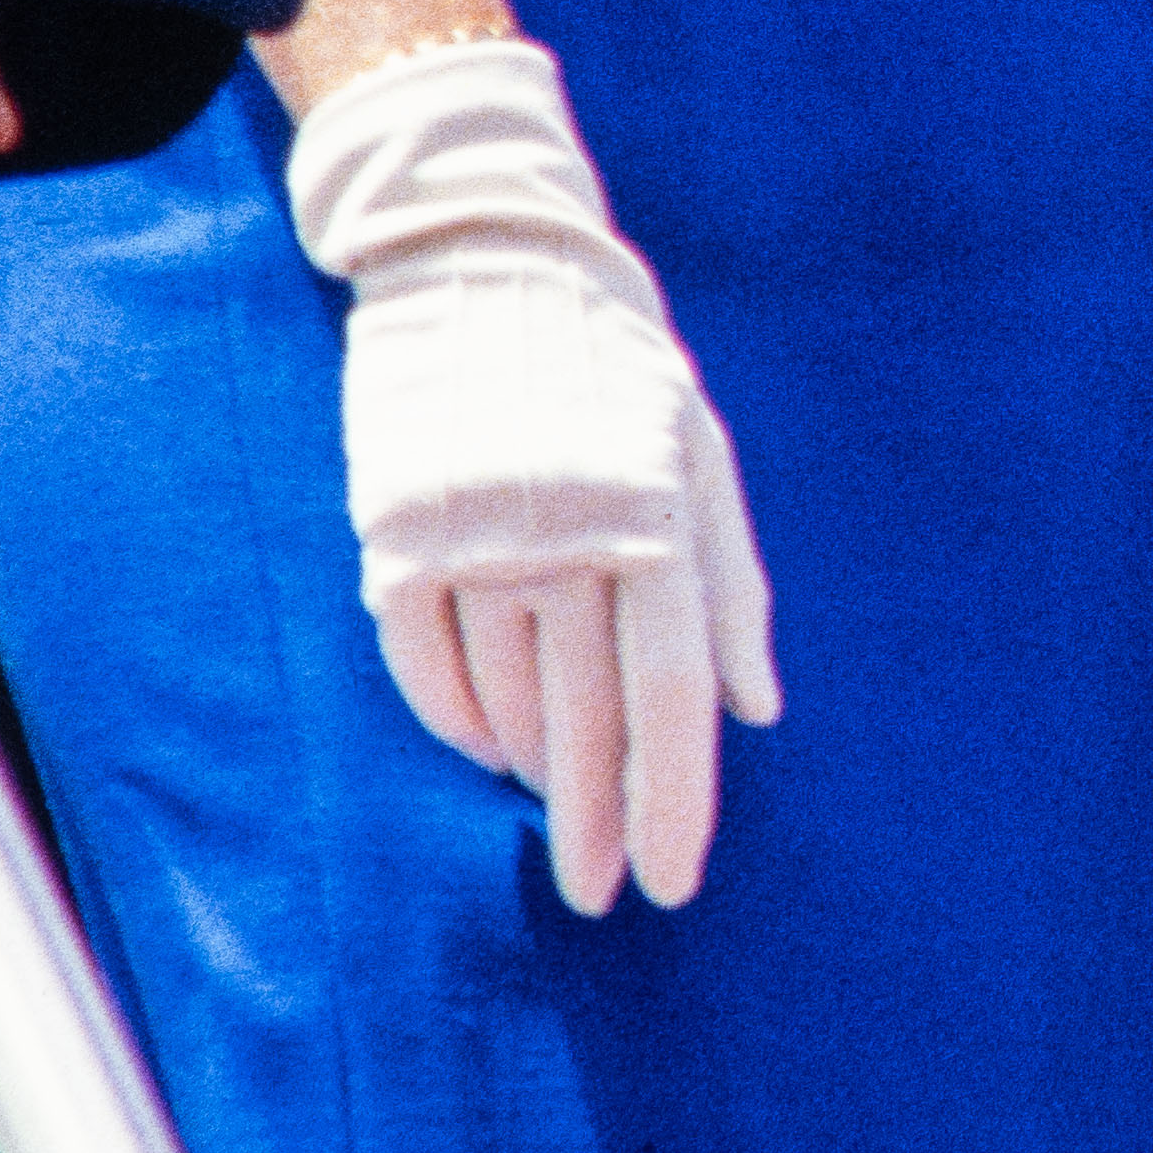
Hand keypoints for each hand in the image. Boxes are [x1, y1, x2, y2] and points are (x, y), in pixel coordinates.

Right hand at [284, 34, 780, 913]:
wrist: (486, 258)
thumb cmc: (617, 367)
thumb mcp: (703, 455)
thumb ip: (732, 588)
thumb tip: (757, 712)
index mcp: (654, 517)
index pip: (671, 694)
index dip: (673, 798)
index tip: (669, 882)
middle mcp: (563, 533)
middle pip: (584, 716)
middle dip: (597, 820)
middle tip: (603, 894)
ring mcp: (472, 532)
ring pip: (502, 696)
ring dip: (532, 767)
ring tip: (557, 810)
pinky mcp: (395, 527)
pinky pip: (420, 658)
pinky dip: (453, 717)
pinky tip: (484, 750)